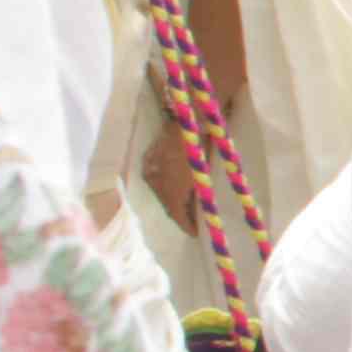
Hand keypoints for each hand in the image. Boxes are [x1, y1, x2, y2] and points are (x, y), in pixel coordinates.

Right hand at [141, 108, 202, 234]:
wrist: (188, 118)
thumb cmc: (202, 146)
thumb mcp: (203, 175)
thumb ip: (198, 195)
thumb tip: (198, 211)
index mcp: (171, 190)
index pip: (176, 215)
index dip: (186, 226)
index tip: (195, 233)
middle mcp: (156, 183)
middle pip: (167, 205)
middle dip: (178, 213)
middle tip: (190, 221)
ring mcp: (150, 170)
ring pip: (160, 192)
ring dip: (170, 200)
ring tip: (182, 206)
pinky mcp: (148, 159)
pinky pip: (155, 179)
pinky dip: (164, 186)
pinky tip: (171, 187)